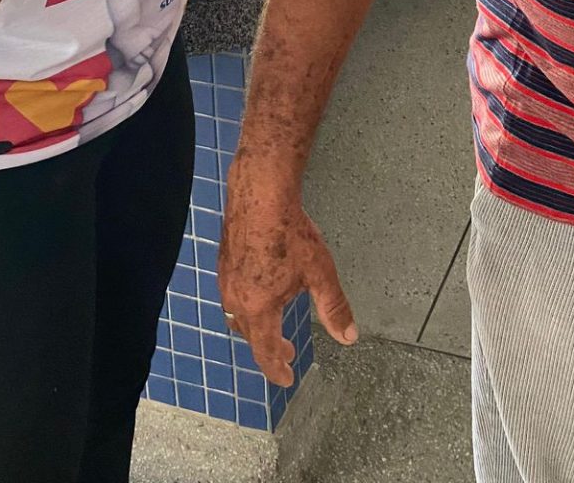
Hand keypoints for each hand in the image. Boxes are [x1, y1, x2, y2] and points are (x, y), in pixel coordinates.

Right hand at [219, 160, 356, 386]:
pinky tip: (259, 290)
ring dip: (255, 327)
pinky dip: (246, 305)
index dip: (277, 369)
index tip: (287, 378)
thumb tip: (349, 337)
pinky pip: (231, 295)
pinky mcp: (224, 261)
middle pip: (250, 336)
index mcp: (258, 308)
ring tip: (272, 325)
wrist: (260, 195)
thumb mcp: (320, 273)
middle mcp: (236, 298)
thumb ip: (334, 307)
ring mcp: (226, 279)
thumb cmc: (290, 233)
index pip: (265, 352)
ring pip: (237, 315)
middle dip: (269, 348)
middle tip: (287, 351)